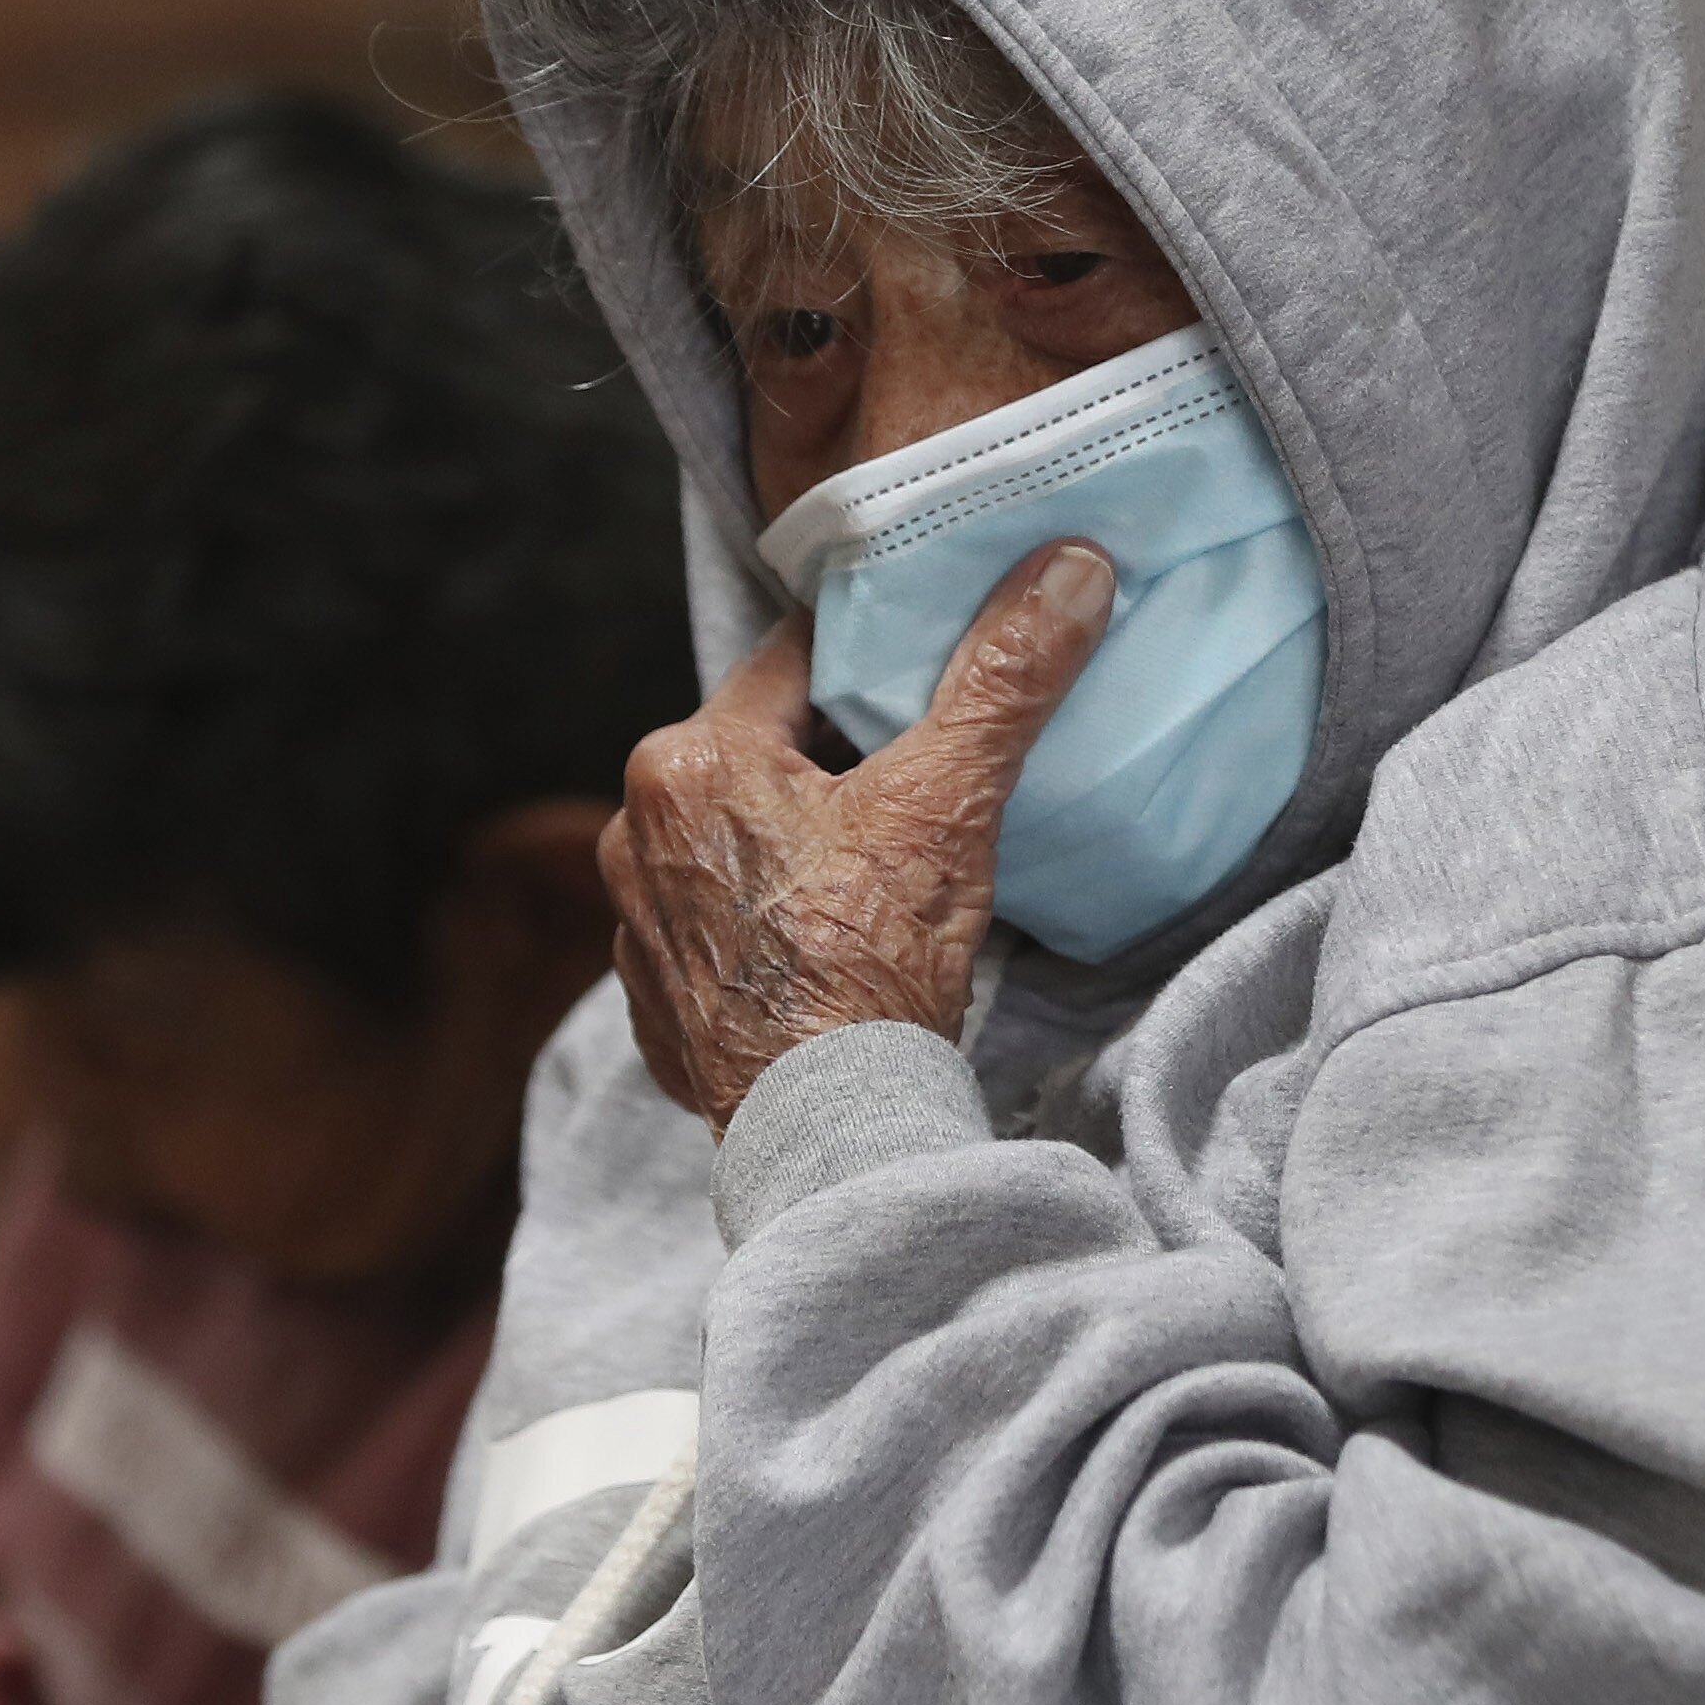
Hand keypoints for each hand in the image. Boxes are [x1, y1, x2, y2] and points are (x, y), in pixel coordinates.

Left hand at [602, 541, 1113, 1125]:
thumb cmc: (869, 964)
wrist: (823, 1134)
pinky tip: (830, 946)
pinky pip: (718, 929)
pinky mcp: (655, 1001)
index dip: (874, 659)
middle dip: (838, 757)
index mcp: (689, 758)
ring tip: (881, 868)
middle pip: (763, 751)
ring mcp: (636, 922)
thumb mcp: (948, 803)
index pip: (795, 660)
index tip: (930, 672)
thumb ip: (1003, 681)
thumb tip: (1069, 570)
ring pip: (738, 839)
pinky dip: (769, 926)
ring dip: (799, 841)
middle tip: (923, 776)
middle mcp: (636, 829)